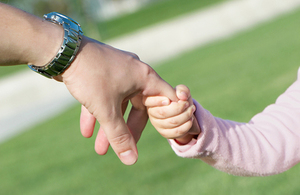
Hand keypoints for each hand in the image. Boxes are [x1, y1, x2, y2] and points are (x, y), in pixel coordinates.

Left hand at [56, 36, 177, 164]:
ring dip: (108, 126)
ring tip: (99, 148)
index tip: (162, 133)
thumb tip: (131, 160)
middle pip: (138, 108)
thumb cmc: (91, 77)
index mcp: (144, 78)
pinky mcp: (103, 73)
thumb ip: (119, 136)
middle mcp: (134, 73)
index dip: (165, 118)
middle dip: (126, 131)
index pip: (164, 100)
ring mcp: (118, 72)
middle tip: (120, 149)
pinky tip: (86, 131)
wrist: (62, 51)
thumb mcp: (106, 110)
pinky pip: (105, 96)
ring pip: (118, 104)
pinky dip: (97, 112)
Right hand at [144, 85, 200, 144]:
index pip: (148, 101)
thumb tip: (182, 96)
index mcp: (151, 100)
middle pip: (162, 113)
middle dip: (179, 108)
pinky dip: (186, 126)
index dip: (158, 101)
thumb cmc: (179, 99)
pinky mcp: (164, 133)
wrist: (184, 113)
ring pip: (171, 122)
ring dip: (185, 116)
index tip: (169, 100)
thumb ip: (182, 90)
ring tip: (191, 110)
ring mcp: (157, 124)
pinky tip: (190, 120)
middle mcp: (151, 112)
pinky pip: (176, 132)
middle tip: (187, 104)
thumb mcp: (181, 91)